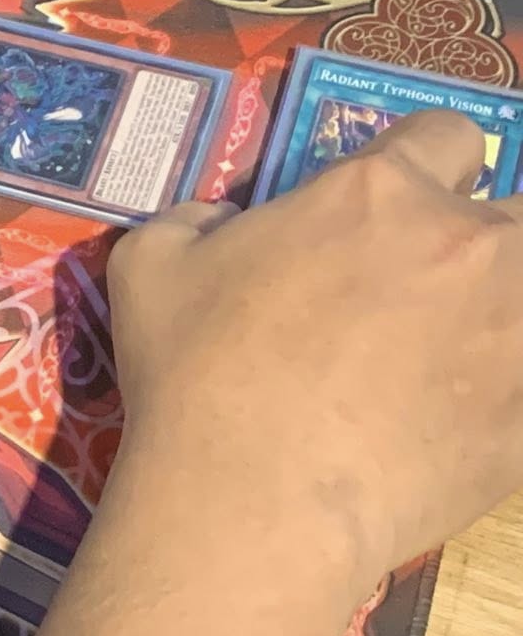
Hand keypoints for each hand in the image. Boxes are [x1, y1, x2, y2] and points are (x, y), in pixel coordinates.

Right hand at [107, 108, 522, 611]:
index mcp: (376, 192)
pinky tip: (461, 414)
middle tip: (435, 283)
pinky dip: (504, 388)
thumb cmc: (193, 374)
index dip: (421, 164)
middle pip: (519, 207)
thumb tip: (222, 224)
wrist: (251, 501)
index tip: (394, 208)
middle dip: (484, 235)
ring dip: (501, 309)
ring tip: (461, 347)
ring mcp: (515, 328)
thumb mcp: (150, 266)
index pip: (444, 134)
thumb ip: (196, 219)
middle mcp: (466, 243)